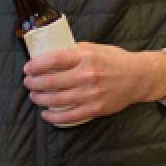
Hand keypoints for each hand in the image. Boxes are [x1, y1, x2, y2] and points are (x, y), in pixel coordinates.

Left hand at [21, 42, 165, 124]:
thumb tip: (48, 55)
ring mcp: (91, 93)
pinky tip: (46, 114)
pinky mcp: (95, 108)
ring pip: (57, 100)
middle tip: (28, 83)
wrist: (138, 77)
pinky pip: (69, 116)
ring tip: (34, 96)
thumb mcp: (93, 48)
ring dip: (40, 99)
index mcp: (86, 56)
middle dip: (34, 83)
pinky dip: (54, 117)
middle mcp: (88, 75)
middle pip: (51, 81)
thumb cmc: (114, 60)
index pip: (53, 60)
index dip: (36, 65)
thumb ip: (72, 51)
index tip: (28, 68)